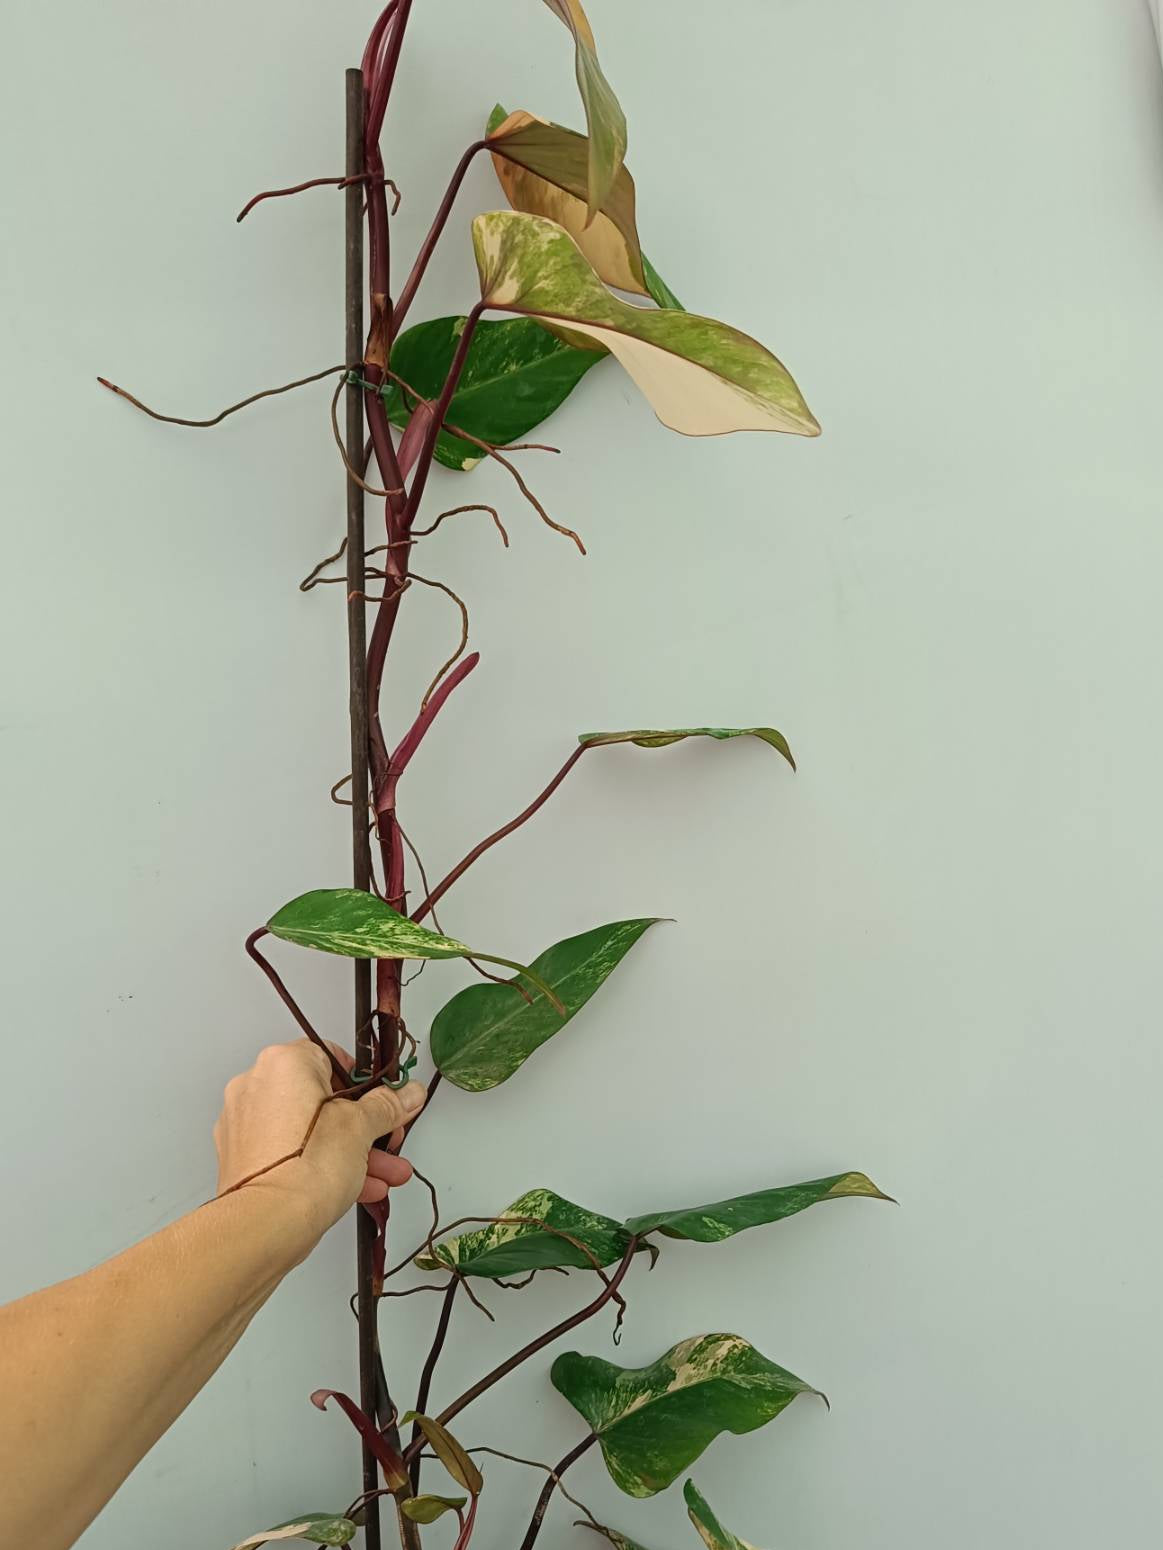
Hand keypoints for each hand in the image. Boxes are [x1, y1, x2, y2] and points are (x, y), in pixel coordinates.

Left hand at [214, 1040, 425, 1238]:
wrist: (266, 1225)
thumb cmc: (305, 1169)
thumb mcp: (363, 1127)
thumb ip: (388, 1105)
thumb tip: (406, 1093)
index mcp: (283, 1063)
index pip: (334, 1058)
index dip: (366, 1084)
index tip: (386, 1103)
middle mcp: (256, 1085)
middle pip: (323, 1099)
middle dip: (365, 1126)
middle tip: (388, 1142)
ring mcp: (244, 1123)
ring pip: (310, 1130)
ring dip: (351, 1151)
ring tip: (384, 1174)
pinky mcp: (242, 1158)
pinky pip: (291, 1153)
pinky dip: (320, 1165)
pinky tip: (356, 1187)